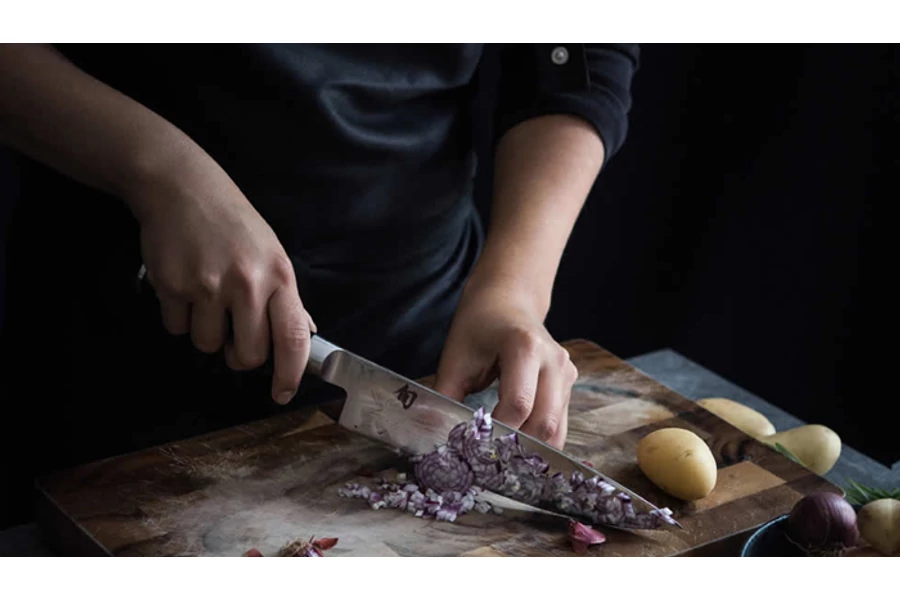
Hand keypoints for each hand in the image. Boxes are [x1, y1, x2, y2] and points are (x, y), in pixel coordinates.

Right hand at [129, 152, 314, 404]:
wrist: (182, 188)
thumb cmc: (233, 223)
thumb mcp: (271, 253)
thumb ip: (286, 297)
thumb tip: (304, 333)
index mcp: (279, 276)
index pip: (293, 338)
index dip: (290, 374)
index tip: (282, 394)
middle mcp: (247, 283)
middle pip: (248, 355)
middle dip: (240, 355)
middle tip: (234, 332)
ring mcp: (208, 285)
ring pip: (208, 345)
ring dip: (206, 331)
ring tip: (206, 296)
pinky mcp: (173, 286)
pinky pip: (176, 328)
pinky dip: (178, 316)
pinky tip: (183, 286)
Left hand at [433, 282, 577, 448]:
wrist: (507, 301)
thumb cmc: (478, 326)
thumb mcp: (455, 358)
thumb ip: (444, 396)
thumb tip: (431, 431)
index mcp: (526, 347)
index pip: (518, 405)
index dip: (496, 431)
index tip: (473, 444)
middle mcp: (554, 360)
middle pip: (544, 422)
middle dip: (515, 446)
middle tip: (487, 458)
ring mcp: (566, 372)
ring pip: (556, 429)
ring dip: (529, 447)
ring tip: (500, 454)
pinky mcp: (568, 383)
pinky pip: (559, 423)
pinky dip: (538, 439)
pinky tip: (515, 442)